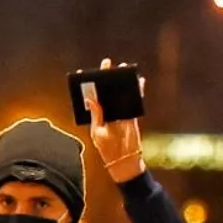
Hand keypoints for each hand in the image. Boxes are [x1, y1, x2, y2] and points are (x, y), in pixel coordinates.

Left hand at [87, 57, 146, 182]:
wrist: (123, 160)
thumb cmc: (107, 148)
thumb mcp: (98, 132)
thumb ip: (96, 115)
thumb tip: (90, 99)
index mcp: (97, 114)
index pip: (92, 96)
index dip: (88, 85)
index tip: (82, 73)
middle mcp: (108, 111)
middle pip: (107, 91)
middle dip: (107, 77)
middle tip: (107, 63)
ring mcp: (120, 112)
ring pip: (121, 93)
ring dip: (123, 81)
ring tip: (123, 69)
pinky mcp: (131, 115)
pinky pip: (135, 100)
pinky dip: (138, 91)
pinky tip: (139, 81)